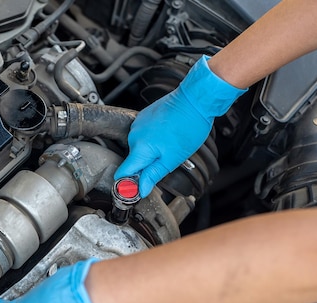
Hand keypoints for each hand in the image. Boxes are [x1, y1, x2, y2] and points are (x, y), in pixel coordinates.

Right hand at [114, 55, 246, 196]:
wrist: (194, 99)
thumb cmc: (188, 126)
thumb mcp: (172, 159)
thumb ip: (153, 175)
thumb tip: (141, 189)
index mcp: (140, 148)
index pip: (122, 172)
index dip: (127, 183)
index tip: (134, 189)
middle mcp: (134, 135)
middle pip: (132, 160)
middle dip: (145, 165)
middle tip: (165, 162)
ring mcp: (138, 124)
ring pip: (139, 147)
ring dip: (150, 152)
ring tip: (168, 146)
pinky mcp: (143, 117)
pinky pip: (143, 136)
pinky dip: (152, 140)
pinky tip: (166, 136)